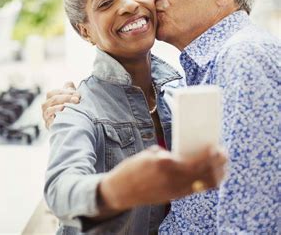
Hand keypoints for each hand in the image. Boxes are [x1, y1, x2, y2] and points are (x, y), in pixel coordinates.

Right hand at [41, 81, 79, 128]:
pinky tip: (62, 112)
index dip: (66, 92)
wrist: (67, 126)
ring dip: (59, 106)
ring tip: (68, 105)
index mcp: (50, 98)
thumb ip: (69, 90)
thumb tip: (69, 83)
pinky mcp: (47, 124)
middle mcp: (46, 106)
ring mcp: (45, 115)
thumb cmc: (68, 108)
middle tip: (77, 100)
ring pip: (49, 109)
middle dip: (66, 98)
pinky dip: (54, 114)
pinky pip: (48, 118)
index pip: (55, 92)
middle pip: (53, 99)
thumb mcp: (69, 98)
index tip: (77, 94)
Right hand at [98, 146, 226, 213]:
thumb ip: (168, 154)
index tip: (217, 147)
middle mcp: (173, 179)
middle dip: (218, 164)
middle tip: (223, 154)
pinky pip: (195, 189)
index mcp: (166, 164)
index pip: (197, 161)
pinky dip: (204, 181)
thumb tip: (184, 152)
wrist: (121, 190)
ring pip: (204, 185)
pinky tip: (208, 175)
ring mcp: (175, 190)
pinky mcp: (174, 196)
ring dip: (215, 175)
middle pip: (205, 175)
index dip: (211, 155)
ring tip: (220, 166)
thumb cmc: (133, 168)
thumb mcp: (149, 155)